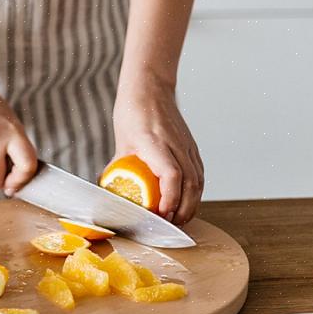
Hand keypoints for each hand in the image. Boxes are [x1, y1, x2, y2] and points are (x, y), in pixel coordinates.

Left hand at [111, 80, 202, 224]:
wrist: (151, 88)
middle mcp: (176, 145)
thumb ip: (120, 167)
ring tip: (179, 219)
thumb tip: (112, 192)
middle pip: (190, 184)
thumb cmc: (133, 112)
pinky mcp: (192, 148)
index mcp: (156, 143)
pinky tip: (186, 203)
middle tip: (170, 224)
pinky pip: (199, 174)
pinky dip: (195, 193)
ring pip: (198, 181)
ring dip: (191, 204)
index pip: (171, 175)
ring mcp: (187, 146)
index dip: (169, 198)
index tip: (161, 214)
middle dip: (183, 209)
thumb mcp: (122, 142)